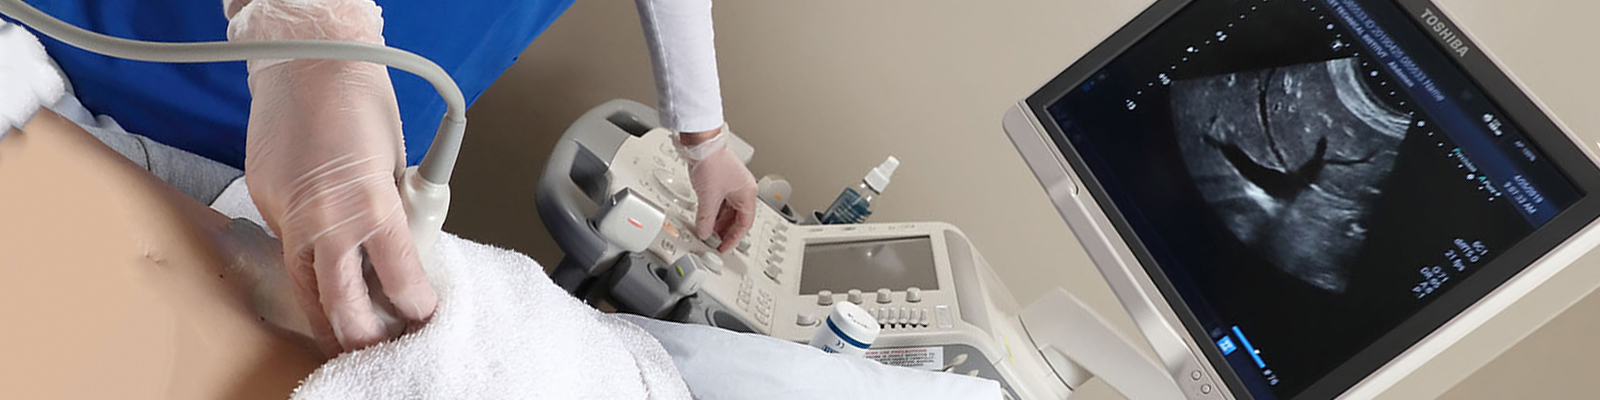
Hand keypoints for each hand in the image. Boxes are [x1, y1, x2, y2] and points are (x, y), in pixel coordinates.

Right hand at [232, 0, 434, 354]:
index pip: (400, 280)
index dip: (416, 306)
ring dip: (329, 319)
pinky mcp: (267, 208)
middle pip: (344, 307)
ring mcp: (290, 218)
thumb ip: (395, 213)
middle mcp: (327, 222)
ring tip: (348, 339)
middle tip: (384, 348)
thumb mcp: (395, 165)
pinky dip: (308, 271)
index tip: (424, 316)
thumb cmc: (359, 101)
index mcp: (372, 207)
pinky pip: (289, 254)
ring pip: (307, 291)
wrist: (307, 63)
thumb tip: (403, 250)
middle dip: (365, 337)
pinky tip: (323, 279)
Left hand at [680, 128, 757, 251]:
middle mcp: (742, 189)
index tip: (724, 248)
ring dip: (718, 222)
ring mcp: (732, 184)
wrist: (701, 143)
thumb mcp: (708, 197)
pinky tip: (705, 218)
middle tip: (715, 242)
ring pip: (728, 210)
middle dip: (725, 231)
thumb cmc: (712, 161)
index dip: (733, 239)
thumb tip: (704, 232)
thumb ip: (706, 219)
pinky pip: (720, 202)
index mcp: (747, 193)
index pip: (745, 224)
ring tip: (708, 231)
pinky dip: (713, 212)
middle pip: (737, 218)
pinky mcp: (721, 180)